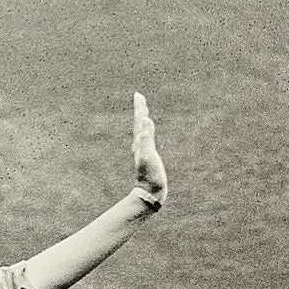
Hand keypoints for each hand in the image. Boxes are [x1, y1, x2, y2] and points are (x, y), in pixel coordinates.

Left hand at [132, 91, 166, 206]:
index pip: (139, 121)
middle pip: (139, 124)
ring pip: (142, 131)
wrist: (149, 193)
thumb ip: (147, 139)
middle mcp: (140, 145)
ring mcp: (143, 151)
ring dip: (142, 120)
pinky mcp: (148, 157)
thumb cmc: (150, 176)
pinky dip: (147, 132)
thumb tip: (146, 122)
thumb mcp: (148, 156)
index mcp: (140, 143)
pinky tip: (147, 132)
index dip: (140, 108)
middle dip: (140, 110)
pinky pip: (147, 140)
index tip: (138, 95)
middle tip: (139, 97)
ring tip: (143, 111)